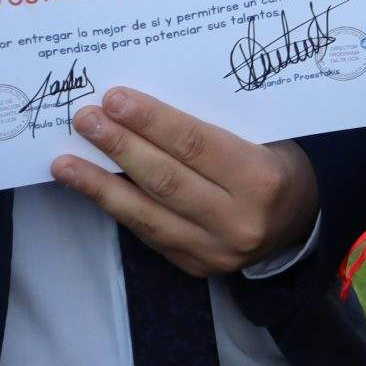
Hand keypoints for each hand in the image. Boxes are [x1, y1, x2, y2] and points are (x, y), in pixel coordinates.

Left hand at [55, 89, 317, 275]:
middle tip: (85, 119)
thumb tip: (144, 109)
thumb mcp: (263, 137)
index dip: (152, 122)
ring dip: (100, 185)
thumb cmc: (279, 164)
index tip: (115, 99)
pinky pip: (148, 233)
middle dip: (119, 146)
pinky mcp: (194, 267)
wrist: (302, 222)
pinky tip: (90, 188)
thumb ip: (213, 129)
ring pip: (146, 214)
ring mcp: (214, 250)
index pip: (196, 146)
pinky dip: (116, 207)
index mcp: (261, 179)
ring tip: (64, 161)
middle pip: (165, 179)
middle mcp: (238, 220)